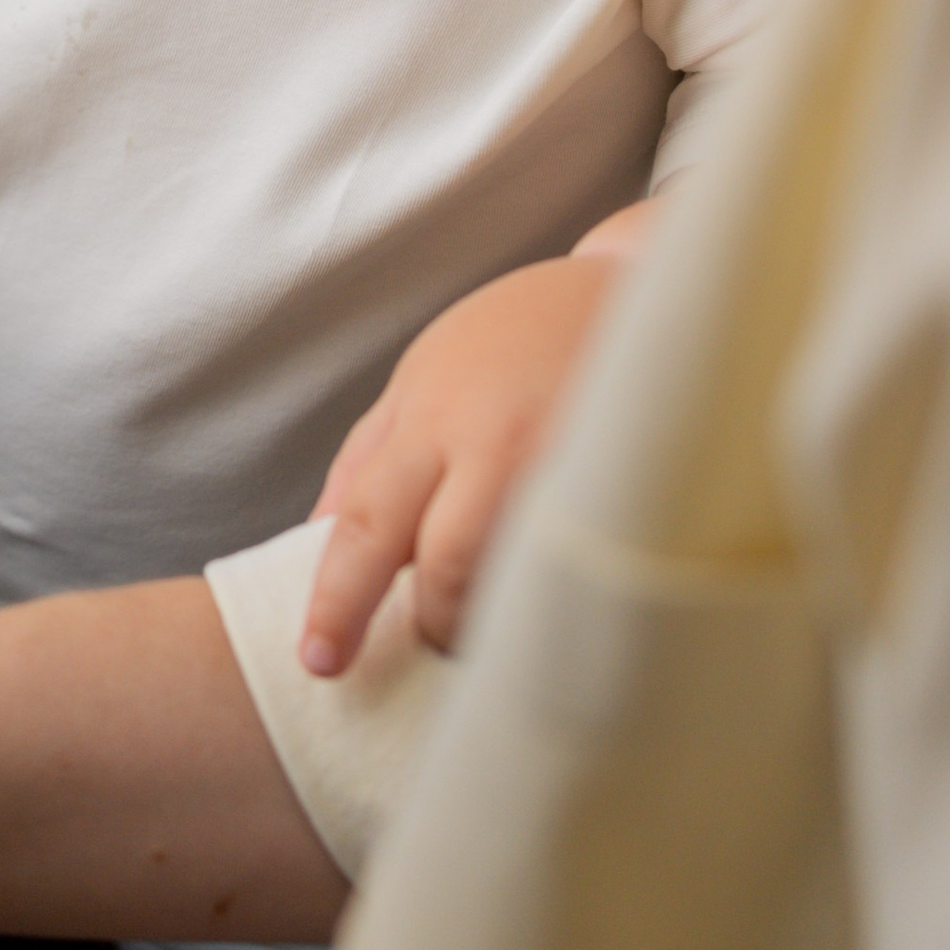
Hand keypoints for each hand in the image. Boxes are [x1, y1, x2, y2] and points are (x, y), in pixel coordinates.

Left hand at [300, 219, 648, 677]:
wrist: (635, 287)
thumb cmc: (513, 338)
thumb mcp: (420, 380)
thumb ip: (366, 461)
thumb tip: (314, 544)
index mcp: (431, 421)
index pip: (366, 526)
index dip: (337, 602)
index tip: (319, 662)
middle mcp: (498, 443)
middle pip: (449, 563)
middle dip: (436, 624)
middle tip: (437, 646)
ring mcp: (572, 462)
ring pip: (522, 571)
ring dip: (502, 619)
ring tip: (502, 633)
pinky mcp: (634, 483)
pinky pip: (589, 561)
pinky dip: (565, 596)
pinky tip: (565, 608)